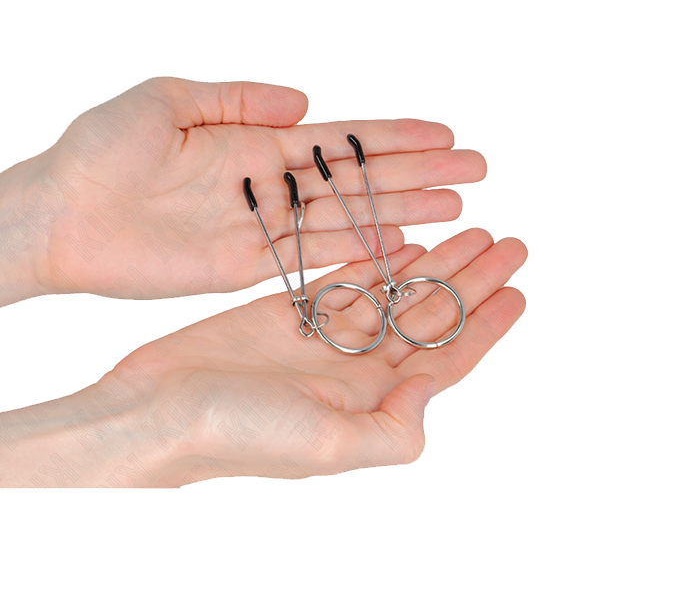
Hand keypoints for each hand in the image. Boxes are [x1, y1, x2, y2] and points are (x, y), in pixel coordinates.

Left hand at [0, 77, 485, 307]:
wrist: (60, 215)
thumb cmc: (101, 149)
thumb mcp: (167, 99)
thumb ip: (239, 98)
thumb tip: (305, 101)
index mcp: (253, 140)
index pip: (339, 139)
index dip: (393, 137)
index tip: (444, 134)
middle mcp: (267, 184)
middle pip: (357, 181)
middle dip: (417, 175)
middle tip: (474, 173)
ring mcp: (260, 227)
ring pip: (345, 220)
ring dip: (401, 216)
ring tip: (455, 211)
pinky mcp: (241, 267)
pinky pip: (309, 261)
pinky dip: (354, 256)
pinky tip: (396, 249)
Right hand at [0, 229, 525, 486]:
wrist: (157, 410)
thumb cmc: (237, 434)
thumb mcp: (327, 446)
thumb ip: (393, 427)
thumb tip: (433, 385)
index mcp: (370, 403)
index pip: (445, 358)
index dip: (485, 324)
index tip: (519, 289)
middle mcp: (351, 369)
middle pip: (426, 316)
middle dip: (469, 279)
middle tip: (506, 241)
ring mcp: (319, 337)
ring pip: (391, 292)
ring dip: (431, 263)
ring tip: (468, 229)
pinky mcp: (285, 311)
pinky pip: (341, 278)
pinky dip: (373, 258)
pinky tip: (401, 239)